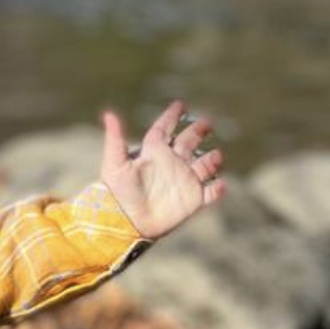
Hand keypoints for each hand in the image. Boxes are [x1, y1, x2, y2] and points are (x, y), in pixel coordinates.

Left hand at [100, 101, 225, 239]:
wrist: (125, 224)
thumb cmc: (117, 194)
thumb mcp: (114, 164)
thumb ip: (115, 139)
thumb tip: (109, 114)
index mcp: (154, 152)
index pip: (165, 129)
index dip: (171, 116)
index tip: (180, 105)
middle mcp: (171, 163)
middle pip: (189, 141)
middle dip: (198, 131)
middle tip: (207, 122)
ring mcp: (183, 181)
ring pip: (204, 165)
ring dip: (212, 159)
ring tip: (216, 157)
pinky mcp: (192, 200)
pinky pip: (210, 193)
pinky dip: (218, 189)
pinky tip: (220, 184)